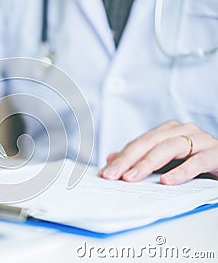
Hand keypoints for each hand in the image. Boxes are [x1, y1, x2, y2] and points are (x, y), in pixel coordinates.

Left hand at [99, 121, 217, 184]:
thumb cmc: (195, 160)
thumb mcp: (164, 161)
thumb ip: (141, 159)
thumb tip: (111, 160)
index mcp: (167, 131)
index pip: (138, 143)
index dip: (121, 158)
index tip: (106, 172)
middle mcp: (182, 131)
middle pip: (149, 143)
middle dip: (128, 160)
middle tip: (112, 175)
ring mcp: (200, 140)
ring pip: (169, 148)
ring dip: (148, 163)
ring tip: (132, 177)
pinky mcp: (216, 153)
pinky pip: (197, 161)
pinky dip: (181, 172)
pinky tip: (166, 181)